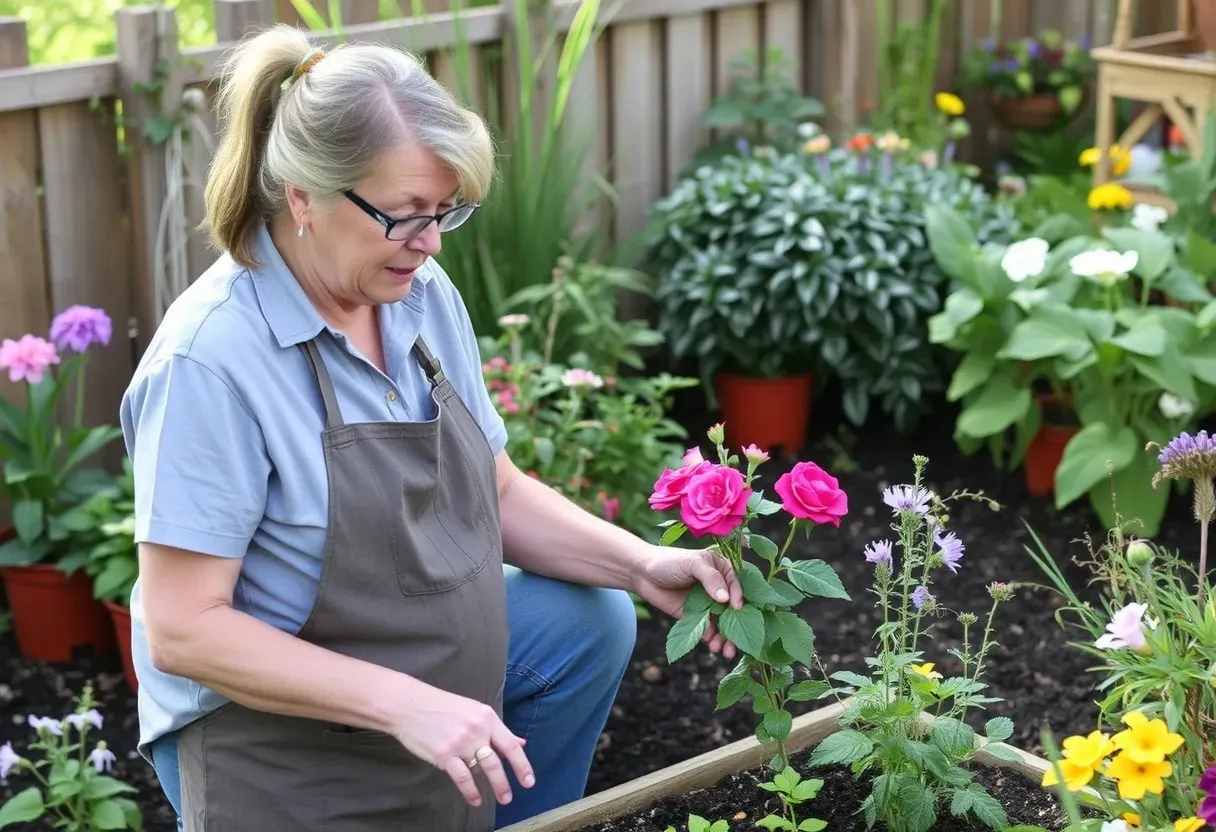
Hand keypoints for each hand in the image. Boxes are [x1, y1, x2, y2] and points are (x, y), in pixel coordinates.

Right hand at [390, 679, 533, 806]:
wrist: (410, 705)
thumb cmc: (442, 707)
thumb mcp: (473, 711)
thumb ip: (496, 729)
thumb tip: (519, 743)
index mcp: (486, 717)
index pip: (510, 744)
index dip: (522, 764)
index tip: (529, 780)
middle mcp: (476, 729)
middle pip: (498, 760)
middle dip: (507, 782)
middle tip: (510, 797)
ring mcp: (460, 742)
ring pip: (484, 769)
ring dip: (495, 786)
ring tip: (501, 798)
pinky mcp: (444, 754)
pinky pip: (463, 777)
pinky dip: (471, 791)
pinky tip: (475, 799)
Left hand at [632, 545, 743, 658]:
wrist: (642, 573)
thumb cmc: (669, 561)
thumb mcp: (692, 563)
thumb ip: (711, 578)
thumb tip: (726, 598)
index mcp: (721, 571)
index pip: (736, 585)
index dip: (738, 597)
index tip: (737, 608)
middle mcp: (717, 589)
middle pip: (732, 609)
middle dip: (736, 625)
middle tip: (738, 641)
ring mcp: (706, 604)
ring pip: (721, 622)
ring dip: (725, 637)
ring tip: (724, 651)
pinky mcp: (694, 617)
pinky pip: (706, 629)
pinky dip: (710, 638)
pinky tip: (711, 644)